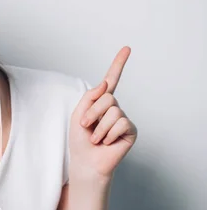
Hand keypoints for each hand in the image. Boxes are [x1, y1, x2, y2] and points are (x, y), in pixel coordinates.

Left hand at [69, 46, 137, 182]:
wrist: (85, 161)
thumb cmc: (80, 139)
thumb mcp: (79, 114)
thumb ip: (90, 97)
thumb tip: (106, 83)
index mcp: (101, 101)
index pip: (112, 79)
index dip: (119, 64)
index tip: (127, 48)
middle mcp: (115, 107)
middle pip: (107, 97)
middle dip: (92, 112)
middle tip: (87, 127)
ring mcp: (123, 118)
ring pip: (113, 111)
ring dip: (98, 127)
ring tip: (96, 138)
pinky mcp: (130, 130)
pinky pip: (120, 123)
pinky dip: (108, 134)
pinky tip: (107, 142)